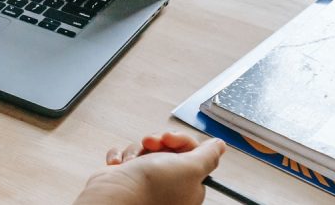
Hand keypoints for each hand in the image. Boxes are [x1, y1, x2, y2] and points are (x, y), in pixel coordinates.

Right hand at [73, 132, 224, 204]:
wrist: (115, 196)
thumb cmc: (151, 188)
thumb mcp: (191, 167)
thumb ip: (208, 155)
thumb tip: (220, 146)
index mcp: (190, 184)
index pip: (192, 153)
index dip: (180, 141)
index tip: (170, 138)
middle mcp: (170, 184)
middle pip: (168, 149)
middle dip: (156, 142)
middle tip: (151, 143)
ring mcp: (147, 181)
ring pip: (145, 150)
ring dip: (137, 150)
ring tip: (133, 161)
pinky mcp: (127, 177)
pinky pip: (126, 157)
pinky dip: (121, 157)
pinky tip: (120, 165)